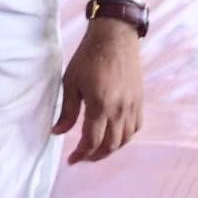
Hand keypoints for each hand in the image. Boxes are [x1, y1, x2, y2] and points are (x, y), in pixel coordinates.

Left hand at [56, 15, 144, 162]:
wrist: (114, 37)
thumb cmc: (88, 57)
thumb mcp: (70, 82)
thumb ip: (66, 110)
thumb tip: (57, 132)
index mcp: (100, 105)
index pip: (92, 141)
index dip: (81, 154)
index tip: (72, 160)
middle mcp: (119, 109)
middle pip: (110, 145)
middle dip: (95, 156)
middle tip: (82, 158)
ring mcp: (132, 106)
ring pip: (125, 139)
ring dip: (111, 149)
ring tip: (96, 151)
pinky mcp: (139, 101)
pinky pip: (135, 127)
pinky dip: (125, 137)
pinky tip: (115, 137)